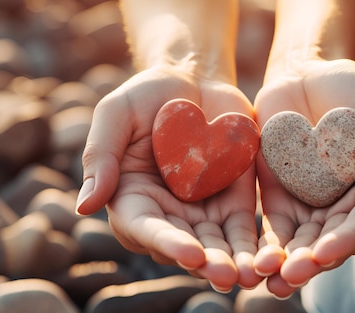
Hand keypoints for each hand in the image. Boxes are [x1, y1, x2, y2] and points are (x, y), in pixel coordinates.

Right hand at [75, 65, 262, 291]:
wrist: (193, 80)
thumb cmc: (146, 95)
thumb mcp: (116, 114)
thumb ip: (100, 156)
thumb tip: (84, 206)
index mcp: (131, 199)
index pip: (146, 228)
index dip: (167, 243)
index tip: (190, 253)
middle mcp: (165, 215)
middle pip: (185, 246)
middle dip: (207, 263)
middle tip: (227, 275)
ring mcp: (201, 212)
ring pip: (217, 246)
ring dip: (234, 262)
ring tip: (252, 274)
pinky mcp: (233, 203)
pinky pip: (243, 229)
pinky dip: (255, 246)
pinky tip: (270, 258)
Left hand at [252, 58, 354, 297]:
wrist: (306, 72)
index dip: (348, 240)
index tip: (325, 252)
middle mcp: (348, 209)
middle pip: (332, 243)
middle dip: (312, 261)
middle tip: (291, 274)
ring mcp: (312, 207)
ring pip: (301, 244)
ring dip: (285, 263)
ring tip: (267, 277)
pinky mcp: (279, 200)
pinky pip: (274, 229)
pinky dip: (264, 247)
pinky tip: (253, 262)